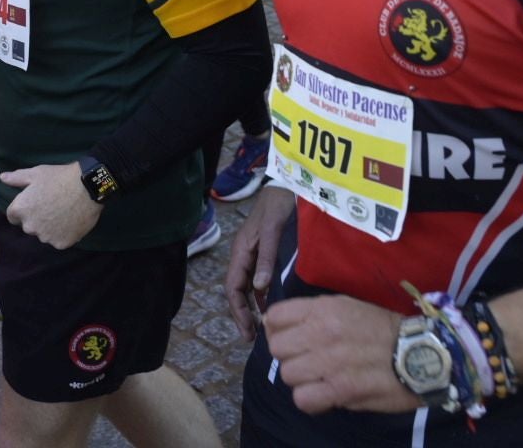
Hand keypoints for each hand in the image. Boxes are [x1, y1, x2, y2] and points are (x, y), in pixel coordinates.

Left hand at [1, 162, 101, 248]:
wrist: (87, 186)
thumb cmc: (59, 177)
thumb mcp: (36, 173)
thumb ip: (16, 178)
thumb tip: (2, 177)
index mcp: (20, 209)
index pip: (13, 216)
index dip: (25, 208)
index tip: (37, 202)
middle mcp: (30, 227)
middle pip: (29, 226)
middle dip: (36, 218)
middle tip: (52, 205)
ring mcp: (46, 237)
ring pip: (44, 234)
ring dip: (50, 227)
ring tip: (63, 212)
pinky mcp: (61, 243)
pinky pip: (59, 240)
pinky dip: (64, 234)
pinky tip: (71, 220)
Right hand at [226, 185, 296, 341]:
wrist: (289, 185)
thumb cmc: (278, 206)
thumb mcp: (272, 231)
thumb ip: (265, 258)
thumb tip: (259, 290)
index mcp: (241, 251)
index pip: (233, 287)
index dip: (238, 310)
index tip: (247, 330)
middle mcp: (245, 256)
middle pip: (238, 291)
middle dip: (242, 314)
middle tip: (252, 338)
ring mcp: (256, 255)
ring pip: (249, 287)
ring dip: (253, 307)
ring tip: (262, 328)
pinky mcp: (267, 254)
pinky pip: (261, 280)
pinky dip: (264, 296)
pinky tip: (273, 306)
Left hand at [263, 294, 417, 414]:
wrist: (422, 352)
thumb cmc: (384, 329)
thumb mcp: (348, 306)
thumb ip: (316, 314)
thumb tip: (286, 328)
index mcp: (323, 309)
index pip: (274, 316)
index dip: (277, 330)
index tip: (290, 338)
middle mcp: (322, 332)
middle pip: (277, 348)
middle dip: (289, 356)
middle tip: (307, 361)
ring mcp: (330, 362)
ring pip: (287, 374)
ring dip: (301, 380)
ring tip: (320, 378)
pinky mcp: (341, 390)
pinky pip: (303, 399)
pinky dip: (311, 400)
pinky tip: (325, 395)